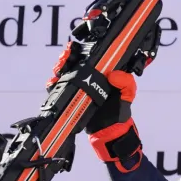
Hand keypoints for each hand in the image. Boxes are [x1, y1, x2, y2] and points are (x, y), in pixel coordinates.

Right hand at [46, 43, 145, 172]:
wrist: (107, 132)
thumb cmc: (119, 111)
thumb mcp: (127, 95)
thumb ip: (126, 83)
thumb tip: (114, 75)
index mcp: (105, 73)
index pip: (92, 56)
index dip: (83, 50)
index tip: (76, 49)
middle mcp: (90, 77)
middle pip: (74, 61)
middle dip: (67, 58)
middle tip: (64, 60)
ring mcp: (79, 86)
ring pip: (64, 72)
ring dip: (59, 68)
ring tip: (58, 70)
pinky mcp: (70, 97)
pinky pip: (58, 87)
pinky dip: (53, 83)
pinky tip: (53, 82)